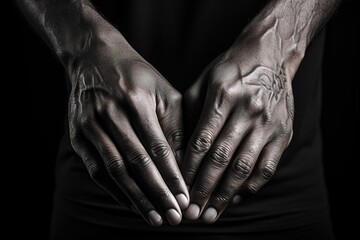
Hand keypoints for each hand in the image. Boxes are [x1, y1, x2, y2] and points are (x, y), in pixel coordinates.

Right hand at [67, 32, 188, 226]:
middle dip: (156, 193)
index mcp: (136, 100)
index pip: (157, 147)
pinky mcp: (77, 135)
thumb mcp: (162, 91)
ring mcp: (90, 125)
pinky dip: (114, 189)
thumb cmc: (137, 75)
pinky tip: (131, 204)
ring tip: (154, 218)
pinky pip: (96, 169)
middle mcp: (110, 113)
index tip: (185, 199)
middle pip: (136, 162)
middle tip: (173, 217)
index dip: (171, 176)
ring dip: (135, 197)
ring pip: (114, 170)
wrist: (93, 57)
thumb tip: (185, 164)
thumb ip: (174, 126)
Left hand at [182, 40, 293, 222]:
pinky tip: (235, 199)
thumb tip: (176, 151)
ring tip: (210, 215)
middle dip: (203, 189)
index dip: (188, 169)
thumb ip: (189, 113)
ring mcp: (268, 124)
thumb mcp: (203, 81)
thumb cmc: (230, 70)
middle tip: (189, 212)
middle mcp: (248, 111)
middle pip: (221, 159)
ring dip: (225, 195)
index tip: (176, 189)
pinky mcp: (284, 133)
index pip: (201, 141)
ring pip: (244, 168)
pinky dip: (250, 187)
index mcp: (223, 96)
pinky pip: (267, 167)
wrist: (270, 55)